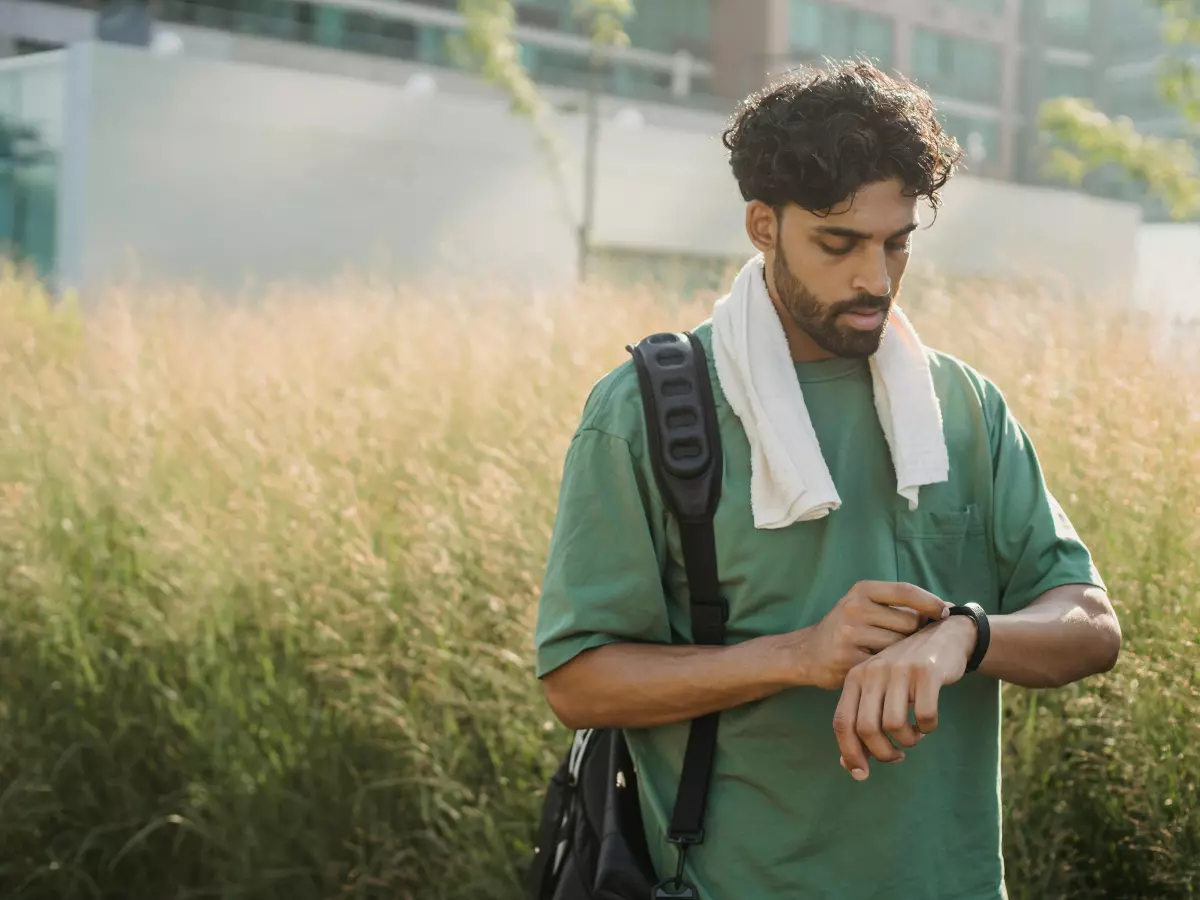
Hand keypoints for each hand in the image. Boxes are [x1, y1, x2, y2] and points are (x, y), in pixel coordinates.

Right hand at [798, 581, 954, 690]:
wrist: (807, 653)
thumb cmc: (846, 627)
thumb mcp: (864, 605)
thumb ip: (898, 606)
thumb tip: (945, 608)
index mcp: (862, 590)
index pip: (905, 591)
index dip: (930, 602)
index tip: (945, 612)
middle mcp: (855, 608)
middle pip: (910, 622)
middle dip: (916, 633)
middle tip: (910, 642)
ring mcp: (850, 634)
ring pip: (901, 645)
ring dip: (904, 653)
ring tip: (894, 655)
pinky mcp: (850, 660)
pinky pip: (887, 665)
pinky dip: (891, 669)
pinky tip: (883, 669)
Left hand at [833, 615, 977, 781]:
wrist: (943, 636)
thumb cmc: (906, 673)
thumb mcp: (879, 692)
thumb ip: (862, 723)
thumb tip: (848, 765)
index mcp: (855, 677)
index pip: (842, 722)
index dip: (849, 752)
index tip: (861, 774)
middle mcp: (873, 671)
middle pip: (867, 729)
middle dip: (882, 753)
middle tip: (896, 754)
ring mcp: (899, 670)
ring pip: (894, 726)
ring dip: (908, 741)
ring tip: (914, 734)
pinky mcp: (927, 672)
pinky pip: (924, 716)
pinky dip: (927, 727)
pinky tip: (928, 722)